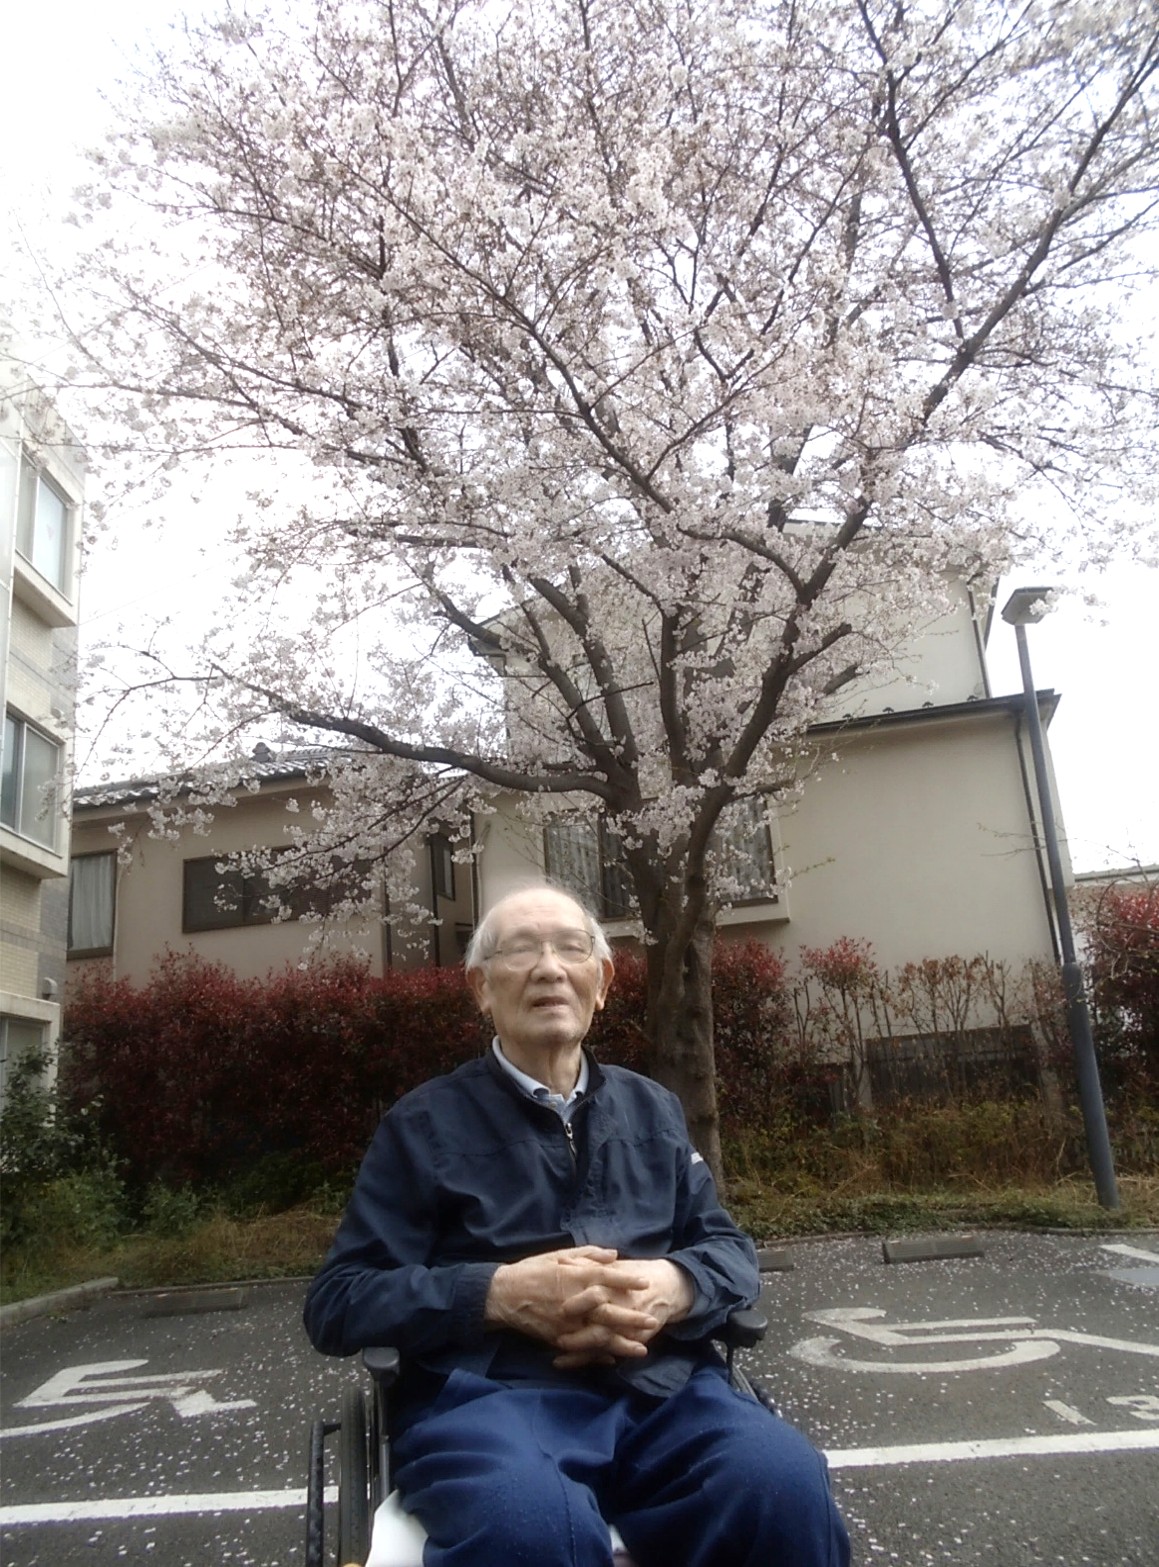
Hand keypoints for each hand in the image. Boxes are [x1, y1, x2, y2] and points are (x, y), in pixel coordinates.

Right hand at [485, 1246, 658, 1360]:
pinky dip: (598, 1355)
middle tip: (652, 1321)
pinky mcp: (557, 1338)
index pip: (606, 1278)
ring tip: (642, 1349)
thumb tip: (614, 1255)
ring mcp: (566, 1323)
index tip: (645, 1283)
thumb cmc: (532, 1271)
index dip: (627, 1280)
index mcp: (573, 1277)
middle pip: (608, 1311)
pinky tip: (613, 1359)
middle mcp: (573, 1301)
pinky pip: (582, 1349)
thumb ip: (587, 1255)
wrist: (504, 1295)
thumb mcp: (558, 1255)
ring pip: (599, 1336)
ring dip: (621, 1343)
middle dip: (631, 1318)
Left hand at [552, 1258, 694, 1368]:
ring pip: (603, 1344)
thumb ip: (587, 1264)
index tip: (561, 1310)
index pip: (595, 1296)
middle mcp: (621, 1310)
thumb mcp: (613, 1266)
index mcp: (614, 1287)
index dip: (579, 1303)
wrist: (666, 1288)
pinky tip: (572, 1364)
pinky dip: (591, 1360)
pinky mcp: (632, 1340)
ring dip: (581, 1353)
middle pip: (600, 1326)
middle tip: (557, 1340)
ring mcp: (627, 1328)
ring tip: (559, 1358)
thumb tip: (561, 1262)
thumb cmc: (633, 1274)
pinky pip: (609, 1353)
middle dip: (579, 1337)